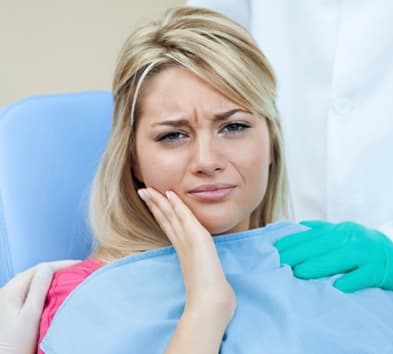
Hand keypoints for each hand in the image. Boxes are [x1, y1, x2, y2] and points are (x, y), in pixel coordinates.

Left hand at [0, 260, 79, 353]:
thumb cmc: (16, 344)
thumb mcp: (31, 316)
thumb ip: (39, 289)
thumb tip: (48, 267)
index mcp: (10, 291)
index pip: (38, 269)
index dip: (60, 265)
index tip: (79, 264)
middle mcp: (7, 292)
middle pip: (35, 273)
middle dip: (56, 269)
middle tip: (76, 269)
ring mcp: (8, 301)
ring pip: (32, 282)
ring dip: (50, 278)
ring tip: (68, 278)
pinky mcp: (11, 310)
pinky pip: (30, 291)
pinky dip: (43, 288)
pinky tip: (53, 292)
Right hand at [137, 187, 235, 319]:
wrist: (210, 304)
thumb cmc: (209, 296)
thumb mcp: (205, 277)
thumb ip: (203, 272)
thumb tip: (208, 275)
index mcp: (184, 252)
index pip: (170, 228)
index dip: (161, 214)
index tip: (153, 203)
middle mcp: (182, 244)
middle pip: (165, 219)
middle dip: (155, 205)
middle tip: (143, 192)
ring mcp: (188, 241)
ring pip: (170, 216)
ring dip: (159, 201)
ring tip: (147, 189)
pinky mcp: (197, 238)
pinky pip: (184, 217)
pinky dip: (176, 205)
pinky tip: (169, 194)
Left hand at [274, 221, 392, 292]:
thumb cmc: (364, 247)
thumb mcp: (345, 234)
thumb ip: (323, 231)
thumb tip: (299, 226)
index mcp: (341, 230)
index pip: (311, 235)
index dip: (292, 242)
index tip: (274, 250)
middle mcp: (352, 237)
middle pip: (322, 245)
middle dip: (298, 253)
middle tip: (279, 262)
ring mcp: (367, 252)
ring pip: (340, 258)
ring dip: (318, 265)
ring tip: (298, 273)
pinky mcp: (380, 269)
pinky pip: (364, 276)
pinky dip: (350, 281)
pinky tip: (335, 288)